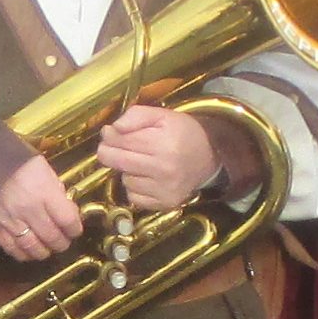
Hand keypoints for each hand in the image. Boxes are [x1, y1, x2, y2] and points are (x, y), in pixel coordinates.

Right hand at [0, 153, 87, 263]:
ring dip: (44, 251)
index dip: (75, 229)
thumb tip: (68, 211)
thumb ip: (57, 192)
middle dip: (62, 242)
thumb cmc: (19, 165)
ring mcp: (11, 222)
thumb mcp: (45, 171)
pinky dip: (24, 253)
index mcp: (43, 192)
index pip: (67, 220)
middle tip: (63, 241)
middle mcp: (28, 210)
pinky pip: (13, 249)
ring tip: (47, 247)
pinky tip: (29, 249)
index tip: (75, 229)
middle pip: (52, 237)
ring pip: (33, 248)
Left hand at [94, 102, 218, 214]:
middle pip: (117, 161)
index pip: (120, 140)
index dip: (109, 135)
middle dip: (108, 152)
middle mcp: (164, 169)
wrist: (208, 157)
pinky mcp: (165, 203)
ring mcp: (164, 189)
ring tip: (140, 162)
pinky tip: (146, 178)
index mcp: (163, 143)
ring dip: (126, 170)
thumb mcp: (162, 115)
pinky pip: (134, 197)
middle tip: (112, 146)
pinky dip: (135, 188)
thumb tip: (113, 129)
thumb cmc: (183, 133)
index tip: (110, 132)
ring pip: (125, 180)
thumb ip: (136, 115)